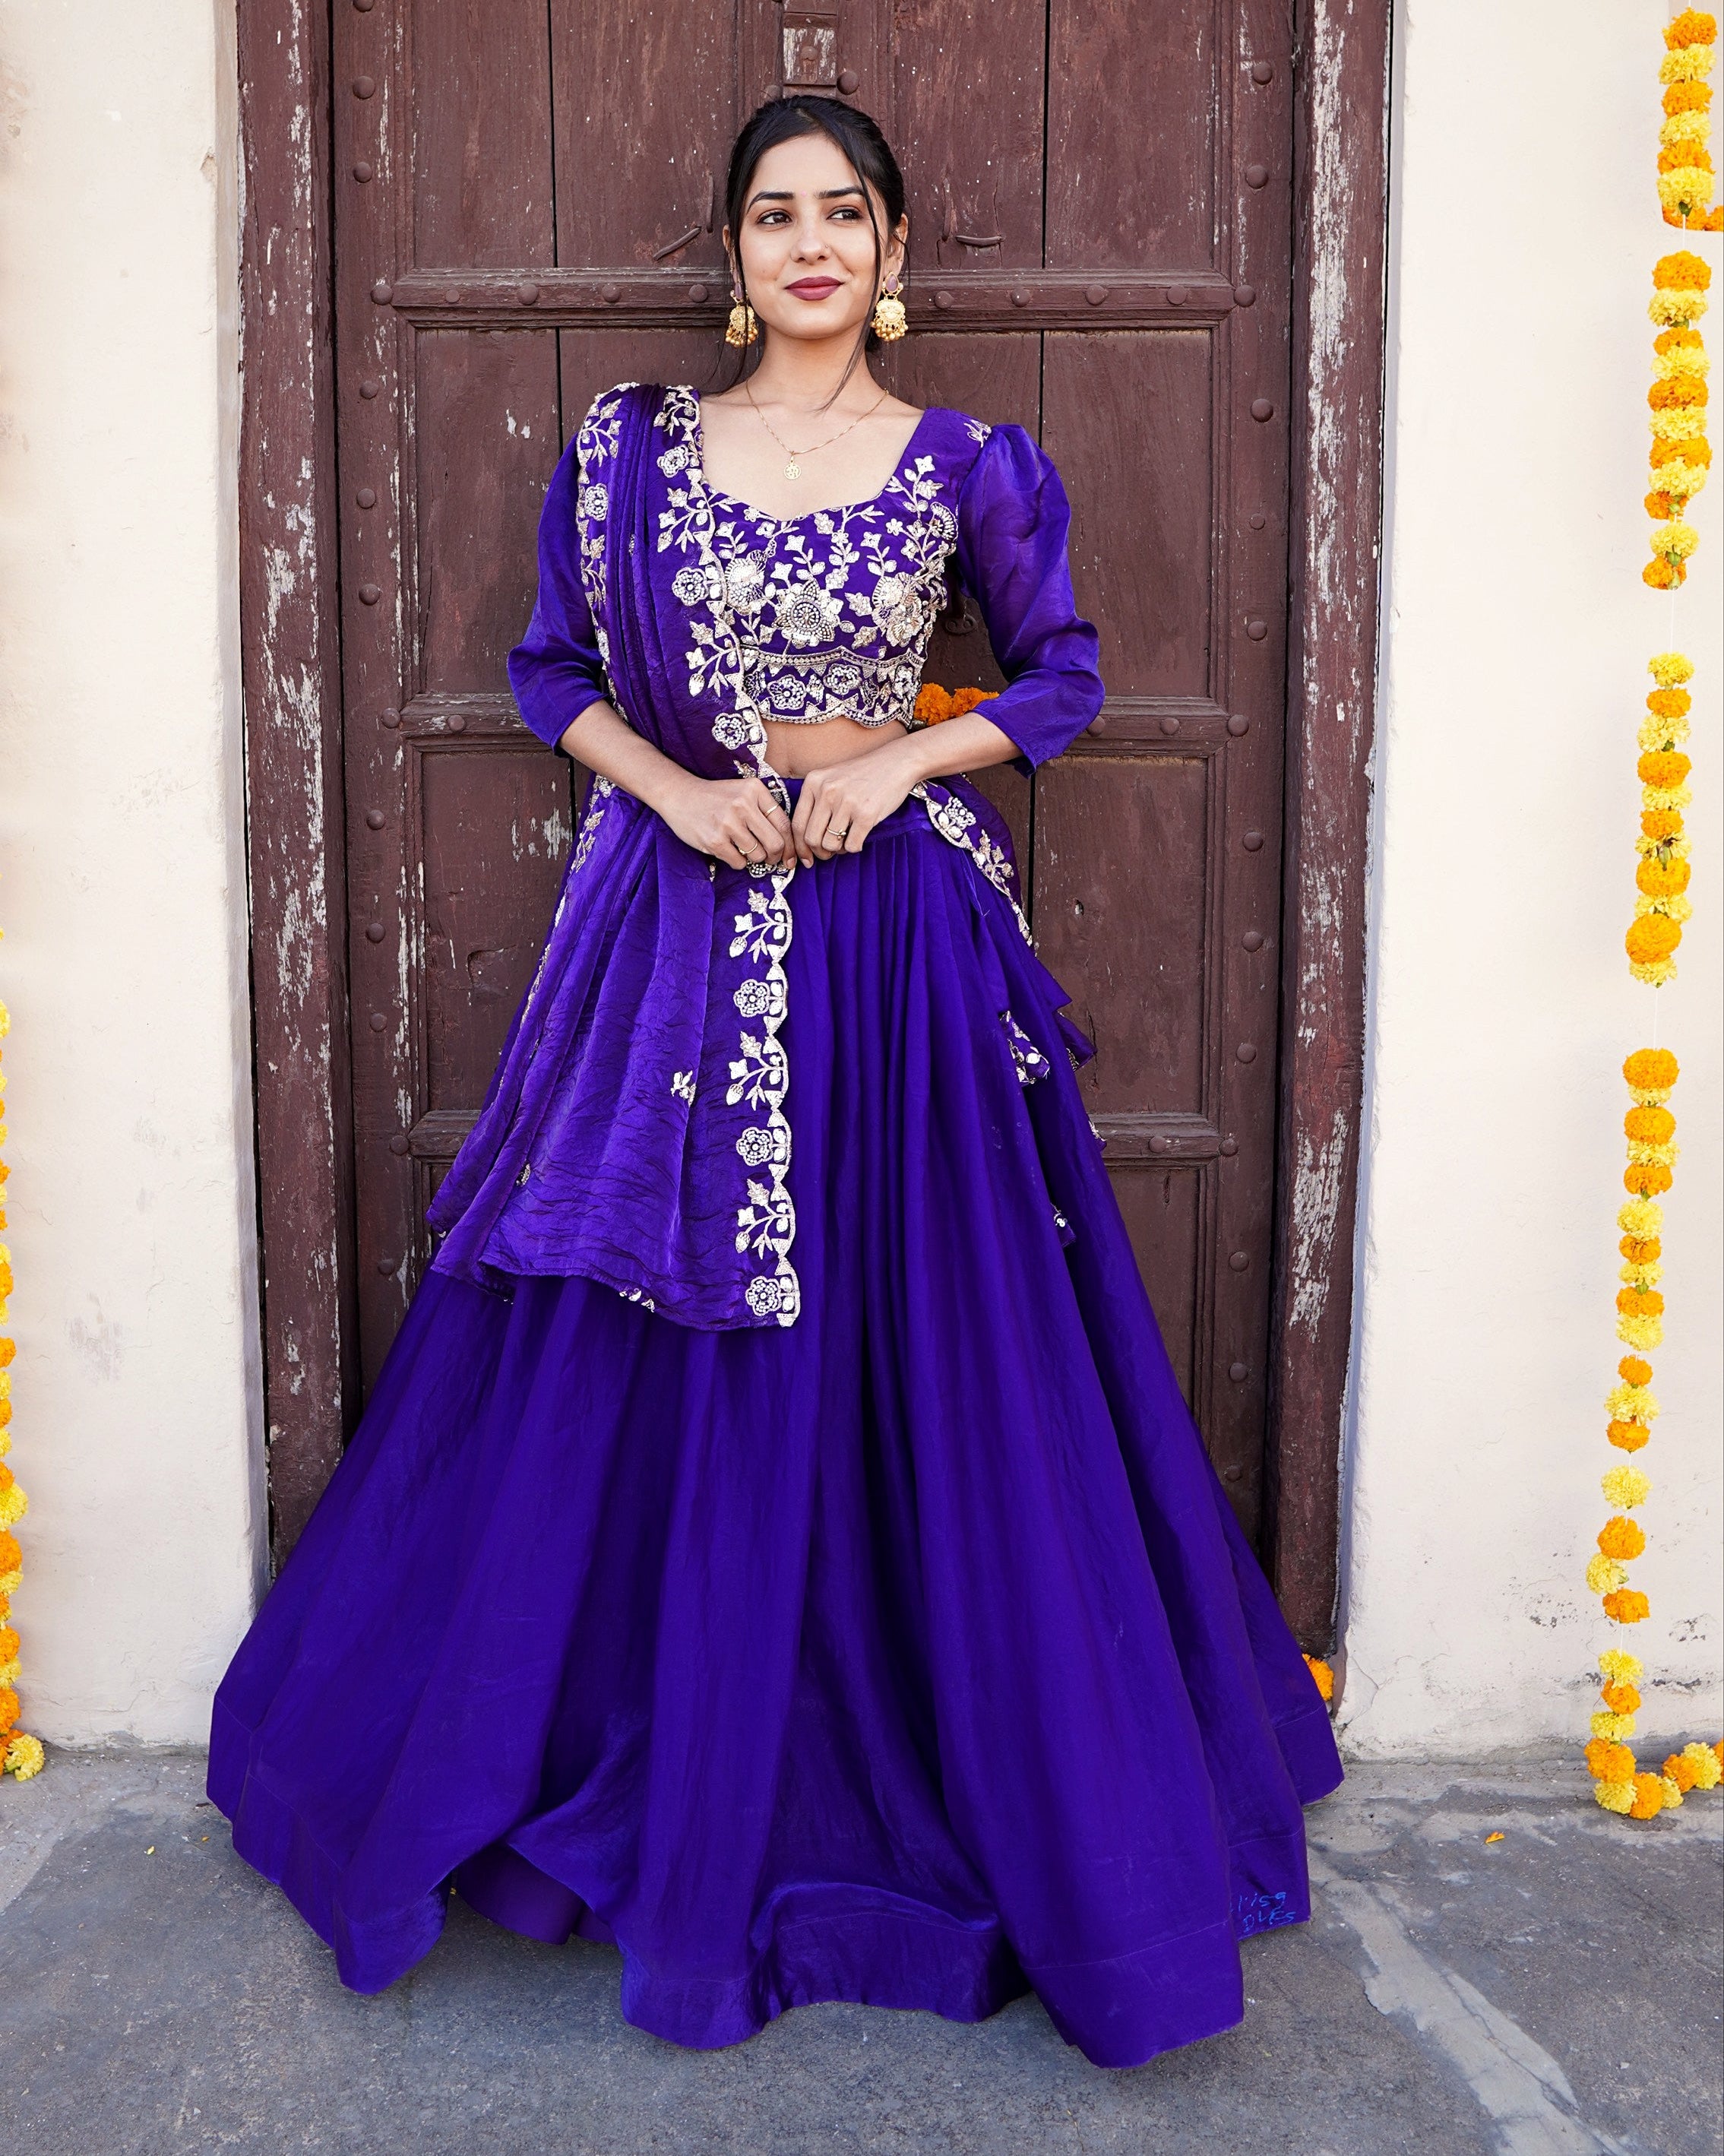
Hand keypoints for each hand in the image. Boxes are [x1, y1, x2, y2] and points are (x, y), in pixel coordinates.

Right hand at [654, 772, 793, 869]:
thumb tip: (788, 845)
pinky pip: (739, 863)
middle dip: (775, 857)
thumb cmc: (716, 797)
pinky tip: (729, 850)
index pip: (784, 824)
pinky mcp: (715, 840)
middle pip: (775, 843)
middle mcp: (743, 804)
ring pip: (758, 855)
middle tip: (770, 859)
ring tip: (743, 850)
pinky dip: (738, 862)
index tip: (790, 857)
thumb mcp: (743, 792)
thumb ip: (765, 810)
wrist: (679, 795)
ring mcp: (728, 823)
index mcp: (755, 790)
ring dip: (754, 859)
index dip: (791, 845)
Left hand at [790, 744, 918, 864]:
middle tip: (829, 853)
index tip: (806, 858)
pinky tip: (859, 837)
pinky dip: (854, 847)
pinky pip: (851, 845)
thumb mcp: (831, 779)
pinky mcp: (866, 814)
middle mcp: (827, 791)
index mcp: (813, 782)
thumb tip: (805, 842)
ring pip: (830, 844)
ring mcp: (847, 802)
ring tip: (846, 839)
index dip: (800, 847)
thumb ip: (816, 803)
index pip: (797, 824)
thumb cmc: (862, 775)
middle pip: (812, 838)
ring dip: (838, 849)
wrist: (895, 762)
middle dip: (820, 852)